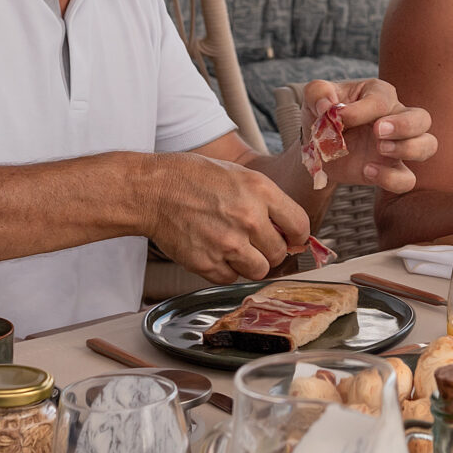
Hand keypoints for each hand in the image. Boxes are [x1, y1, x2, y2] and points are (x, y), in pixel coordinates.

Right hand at [148, 153, 314, 283]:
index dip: (297, 236)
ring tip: (234, 248)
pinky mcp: (207, 263)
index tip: (291, 239)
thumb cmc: (193, 178)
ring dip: (250, 263)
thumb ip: (266, 200)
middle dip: (270, 250)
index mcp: (261, 191)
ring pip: (259, 270)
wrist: (153, 190)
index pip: (300, 226)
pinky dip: (225, 270)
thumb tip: (286, 227)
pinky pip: (230, 278)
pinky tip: (214, 251)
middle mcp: (248, 218)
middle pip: (279, 253)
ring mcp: (228, 243)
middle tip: (255, 242)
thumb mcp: (239, 175)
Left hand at [303, 78, 436, 194]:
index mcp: (379, 94)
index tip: (337, 118)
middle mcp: (396, 118)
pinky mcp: (391, 170)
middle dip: (404, 125)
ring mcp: (398, 146)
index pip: (381, 100)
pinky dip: (391, 178)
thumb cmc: (323, 115)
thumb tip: (327, 106)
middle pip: (422, 118)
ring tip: (380, 149)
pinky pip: (407, 179)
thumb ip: (318, 93)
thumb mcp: (314, 97)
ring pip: (427, 146)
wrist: (317, 145)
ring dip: (408, 149)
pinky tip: (368, 171)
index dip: (360, 111)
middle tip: (378, 131)